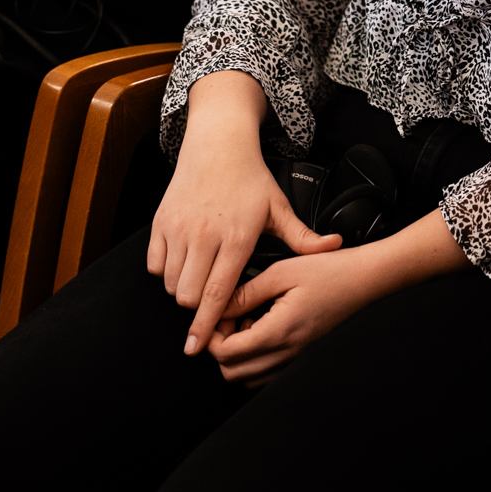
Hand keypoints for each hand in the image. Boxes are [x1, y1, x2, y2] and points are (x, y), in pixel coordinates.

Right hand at [147, 72, 341, 355]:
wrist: (218, 145)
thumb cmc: (251, 179)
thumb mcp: (279, 208)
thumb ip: (304, 237)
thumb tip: (335, 247)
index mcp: (236, 238)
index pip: (218, 293)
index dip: (207, 324)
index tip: (198, 346)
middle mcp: (204, 236)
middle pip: (188, 296)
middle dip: (198, 308)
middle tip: (209, 305)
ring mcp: (179, 229)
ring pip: (170, 283)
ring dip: (183, 290)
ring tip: (200, 280)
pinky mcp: (160, 223)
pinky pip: (155, 265)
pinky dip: (166, 271)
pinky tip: (184, 263)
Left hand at [206, 245, 382, 383]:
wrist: (365, 279)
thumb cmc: (330, 271)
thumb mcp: (281, 271)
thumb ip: (245, 293)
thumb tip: (217, 307)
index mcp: (279, 331)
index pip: (226, 354)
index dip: (212, 337)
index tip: (216, 316)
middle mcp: (287, 353)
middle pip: (232, 373)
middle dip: (220, 349)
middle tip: (228, 320)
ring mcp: (296, 359)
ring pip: (248, 379)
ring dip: (237, 357)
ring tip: (245, 324)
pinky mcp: (302, 357)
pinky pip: (267, 374)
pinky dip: (255, 360)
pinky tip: (261, 331)